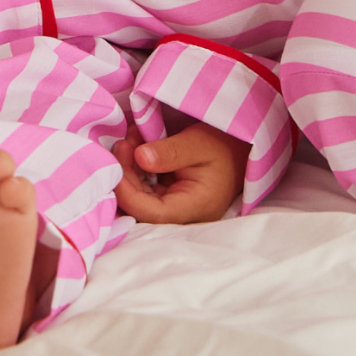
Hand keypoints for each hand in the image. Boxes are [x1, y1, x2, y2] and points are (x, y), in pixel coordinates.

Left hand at [113, 121, 249, 223]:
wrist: (239, 148)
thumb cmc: (223, 145)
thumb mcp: (197, 142)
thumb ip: (169, 152)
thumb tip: (139, 157)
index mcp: (194, 207)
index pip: (153, 213)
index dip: (128, 194)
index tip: (115, 164)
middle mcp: (183, 214)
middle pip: (142, 207)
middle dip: (126, 176)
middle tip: (122, 144)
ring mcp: (175, 208)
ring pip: (141, 199)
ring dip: (129, 171)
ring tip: (129, 140)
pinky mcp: (169, 198)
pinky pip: (146, 190)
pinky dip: (137, 170)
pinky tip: (135, 147)